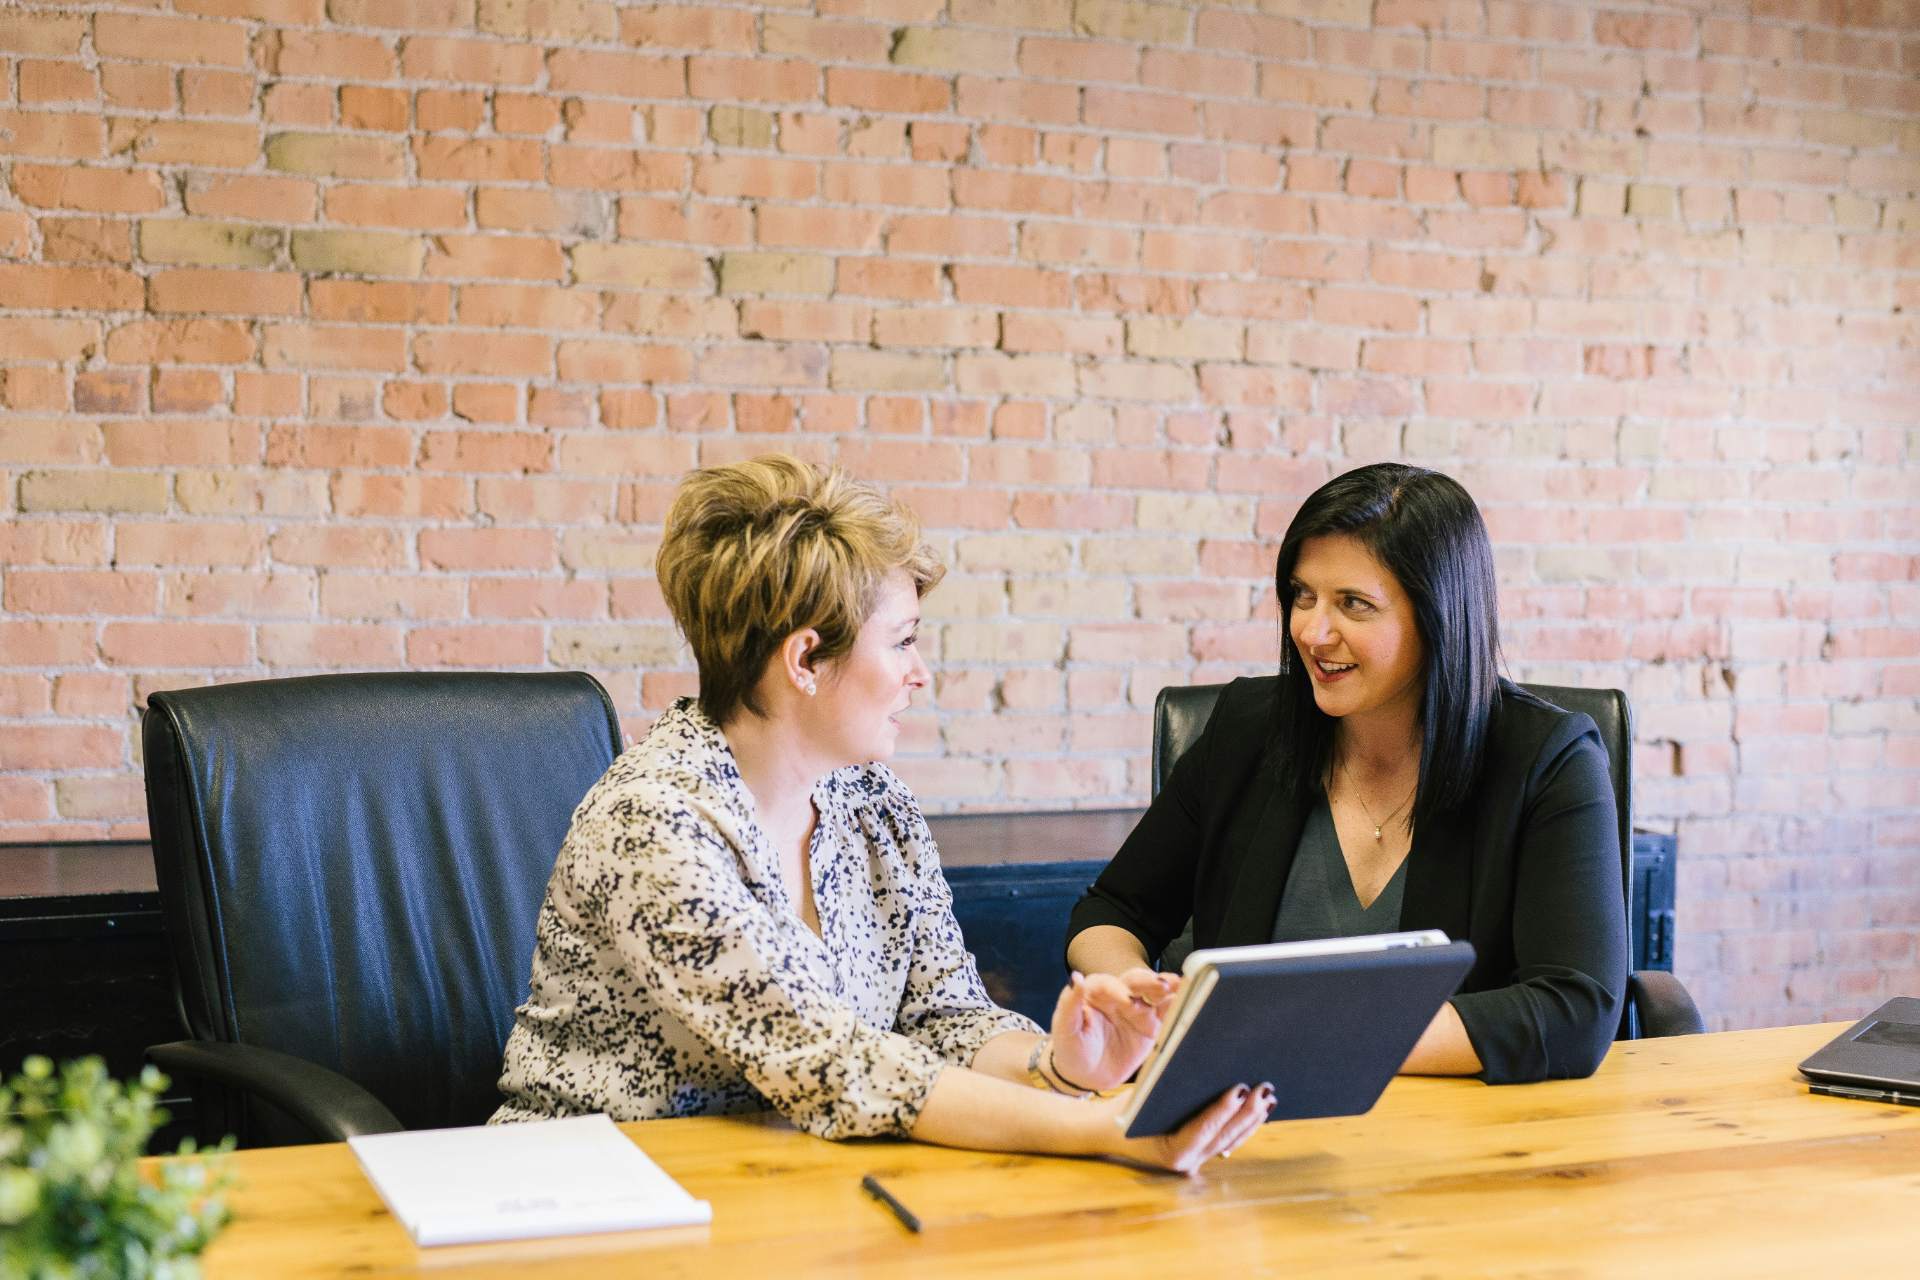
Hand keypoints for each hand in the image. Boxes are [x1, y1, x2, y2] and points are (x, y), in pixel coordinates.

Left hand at [1047, 968, 1181, 1092]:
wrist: (1086, 1076)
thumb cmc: (1072, 1050)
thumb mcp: (1065, 1030)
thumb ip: (1069, 1004)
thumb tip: (1075, 978)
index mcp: (1095, 992)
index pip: (1107, 984)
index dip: (1117, 990)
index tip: (1126, 1001)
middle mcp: (1118, 996)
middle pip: (1135, 982)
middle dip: (1148, 982)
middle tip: (1162, 985)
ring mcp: (1137, 1009)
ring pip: (1153, 993)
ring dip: (1167, 988)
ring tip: (1180, 985)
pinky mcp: (1151, 1025)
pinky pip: (1166, 1012)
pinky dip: (1177, 1005)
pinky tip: (1188, 999)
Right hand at [1103, 1082, 1275, 1175]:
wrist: (1108, 1133)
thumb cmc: (1123, 1111)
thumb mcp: (1141, 1098)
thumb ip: (1169, 1088)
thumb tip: (1203, 1065)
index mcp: (1171, 1152)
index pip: (1202, 1129)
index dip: (1223, 1110)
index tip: (1241, 1089)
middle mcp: (1187, 1163)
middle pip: (1224, 1136)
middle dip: (1247, 1113)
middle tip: (1265, 1089)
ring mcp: (1196, 1161)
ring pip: (1231, 1140)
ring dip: (1252, 1119)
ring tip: (1269, 1097)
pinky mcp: (1201, 1154)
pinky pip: (1228, 1141)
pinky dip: (1244, 1125)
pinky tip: (1259, 1111)